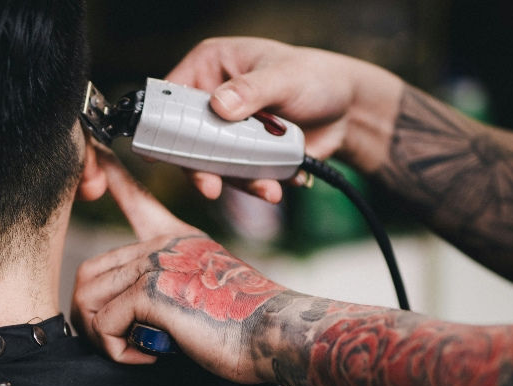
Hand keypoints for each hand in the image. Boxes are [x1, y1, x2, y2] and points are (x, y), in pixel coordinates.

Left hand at [72, 146, 287, 382]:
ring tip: (132, 349)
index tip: (97, 153)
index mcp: (178, 242)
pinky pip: (102, 324)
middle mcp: (162, 246)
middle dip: (92, 316)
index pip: (137, 203)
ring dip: (100, 335)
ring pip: (88, 299)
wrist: (275, 334)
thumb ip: (172, 290)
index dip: (113, 180)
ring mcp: (155, 263)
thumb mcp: (206, 294)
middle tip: (118, 343)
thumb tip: (135, 315)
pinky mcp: (149, 290)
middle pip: (91, 274)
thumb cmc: (246, 328)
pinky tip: (150, 354)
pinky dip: (117, 350)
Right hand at [166, 37, 403, 201]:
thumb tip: (219, 106)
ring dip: (238, 182)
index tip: (170, 150)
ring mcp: (228, 133)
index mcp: (210, 68)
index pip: (173, 96)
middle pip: (188, 139)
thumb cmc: (314, 77)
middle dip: (201, 167)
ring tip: (268, 189)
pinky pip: (240, 178)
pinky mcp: (245, 157)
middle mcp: (212, 102)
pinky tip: (280, 184)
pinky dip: (258, 186)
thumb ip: (252, 90)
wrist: (347, 111)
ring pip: (215, 165)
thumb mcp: (284, 76)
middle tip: (211, 186)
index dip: (165, 123)